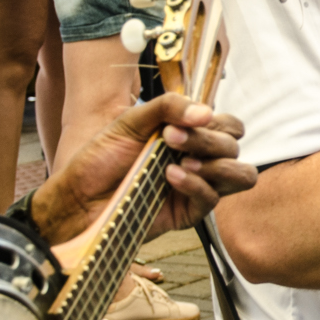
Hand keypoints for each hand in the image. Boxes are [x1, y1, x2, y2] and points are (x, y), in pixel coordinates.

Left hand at [30, 94, 256, 243]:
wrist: (78, 197)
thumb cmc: (101, 159)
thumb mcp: (131, 122)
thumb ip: (168, 107)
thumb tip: (206, 112)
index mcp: (190, 136)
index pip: (231, 126)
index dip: (218, 122)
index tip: (184, 121)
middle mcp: (199, 160)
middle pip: (235, 147)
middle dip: (208, 139)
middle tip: (171, 137)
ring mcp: (196, 188)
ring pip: (241, 176)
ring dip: (215, 163)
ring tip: (182, 161)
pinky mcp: (188, 213)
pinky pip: (211, 198)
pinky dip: (194, 183)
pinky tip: (169, 177)